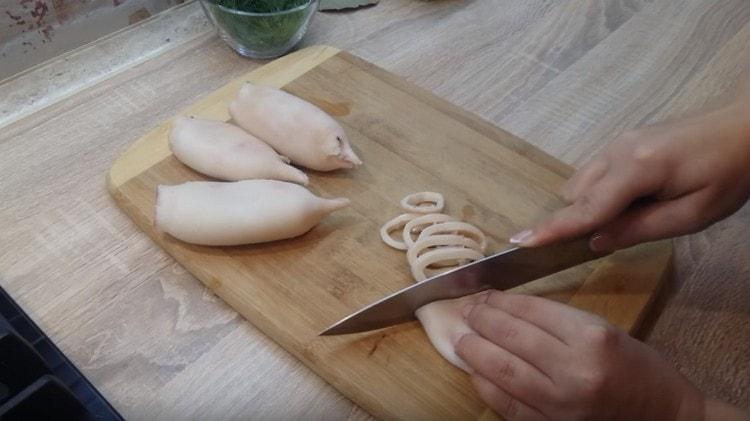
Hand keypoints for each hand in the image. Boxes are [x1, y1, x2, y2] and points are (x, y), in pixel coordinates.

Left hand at [455, 291, 703, 419]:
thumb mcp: (602, 330)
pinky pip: (508, 405)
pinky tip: (475, 372)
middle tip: (466, 312)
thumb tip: (506, 308)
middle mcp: (575, 370)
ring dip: (476, 351)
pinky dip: (486, 387)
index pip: (532, 312)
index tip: (484, 295)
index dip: (502, 301)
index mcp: (592, 338)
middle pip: (513, 338)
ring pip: (504, 370)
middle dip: (482, 321)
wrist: (663, 415)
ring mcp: (561, 404)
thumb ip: (556, 320)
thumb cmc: (636, 367)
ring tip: (462, 339)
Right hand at [510, 102, 749, 250]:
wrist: (749, 128)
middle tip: (621, 232)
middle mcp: (617, 150)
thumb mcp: (692, 214)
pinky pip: (595, 170)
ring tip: (637, 212)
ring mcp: (619, 141)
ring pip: (581, 180)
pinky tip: (636, 196)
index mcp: (636, 169)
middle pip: (575, 193)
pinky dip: (600, 190)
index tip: (519, 242)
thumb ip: (640, 229)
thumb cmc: (729, 173)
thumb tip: (595, 240)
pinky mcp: (625, 139)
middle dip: (580, 218)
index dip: (552, 229)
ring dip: (591, 204)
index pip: (585, 207)